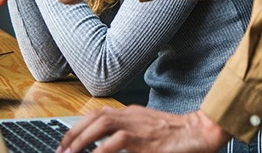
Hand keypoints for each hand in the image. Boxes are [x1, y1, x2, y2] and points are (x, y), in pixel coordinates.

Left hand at [57, 106, 231, 152]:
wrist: (200, 131)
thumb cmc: (177, 133)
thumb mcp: (149, 130)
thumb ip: (130, 135)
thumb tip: (108, 147)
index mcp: (132, 113)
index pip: (99, 114)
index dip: (80, 126)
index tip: (66, 141)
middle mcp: (133, 115)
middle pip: (97, 117)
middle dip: (75, 133)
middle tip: (61, 150)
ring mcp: (139, 126)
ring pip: (104, 124)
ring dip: (83, 139)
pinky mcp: (146, 140)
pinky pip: (119, 141)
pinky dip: (103, 150)